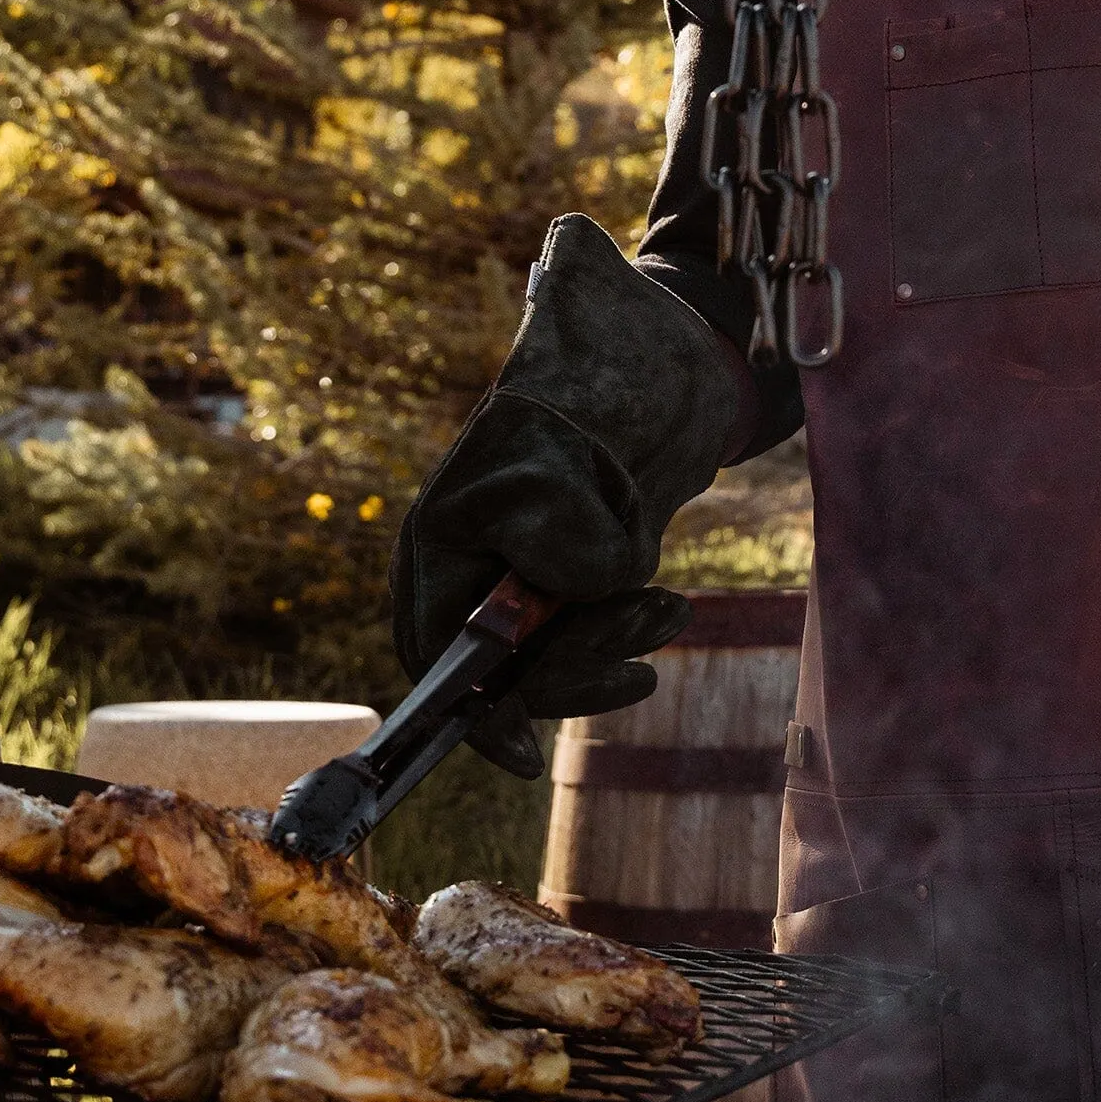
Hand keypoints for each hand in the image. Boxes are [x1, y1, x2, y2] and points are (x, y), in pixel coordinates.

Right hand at [389, 216, 747, 774]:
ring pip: (555, 656)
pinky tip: (666, 617)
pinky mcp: (575, 571)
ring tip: (669, 611)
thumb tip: (585, 595)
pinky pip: (591, 634)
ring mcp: (524, 570)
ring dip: (613, 647)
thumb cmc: (579, 397)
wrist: (651, 351)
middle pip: (501, 669)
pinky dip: (627, 632)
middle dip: (572, 671)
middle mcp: (472, 562)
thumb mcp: (556, 476)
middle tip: (641, 655)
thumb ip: (560, 552)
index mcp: (439, 538)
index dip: (467, 710)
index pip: (431, 652)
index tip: (516, 749)